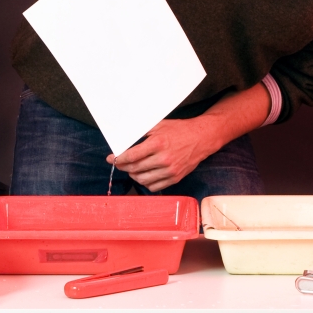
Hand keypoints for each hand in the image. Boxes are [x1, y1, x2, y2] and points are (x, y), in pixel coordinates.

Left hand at [106, 117, 220, 191]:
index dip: (118, 158)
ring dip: (133, 175)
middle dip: (123, 167)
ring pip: (142, 179)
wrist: (201, 138)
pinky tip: (144, 175)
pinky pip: (154, 187)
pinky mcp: (175, 178)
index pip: (132, 155)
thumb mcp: (159, 125)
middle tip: (119, 163)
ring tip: (131, 169)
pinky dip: (145, 183)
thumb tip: (124, 136)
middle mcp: (163, 159)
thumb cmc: (179, 130)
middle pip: (135, 168)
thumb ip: (141, 131)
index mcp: (158, 143)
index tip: (111, 159)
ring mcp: (170, 170)